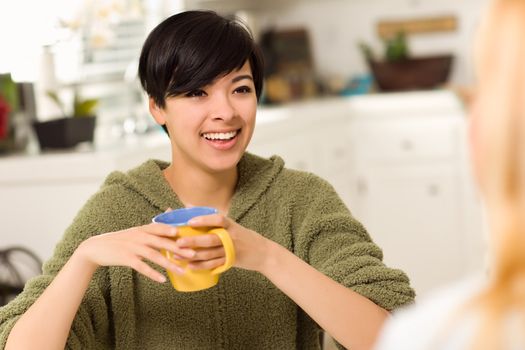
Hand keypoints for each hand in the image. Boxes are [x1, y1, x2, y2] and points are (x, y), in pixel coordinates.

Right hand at [75, 223, 195, 282]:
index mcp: (143, 229)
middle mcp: (139, 236)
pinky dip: (153, 273)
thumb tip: (171, 221)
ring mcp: (132, 247)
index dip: (175, 230)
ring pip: (155, 255)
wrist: (96, 248)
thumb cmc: (120, 240)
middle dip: (179, 248)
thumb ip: (153, 229)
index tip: (189, 234)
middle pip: (162, 242)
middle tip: (193, 254)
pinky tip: (162, 280)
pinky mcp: (126, 258)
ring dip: (169, 264)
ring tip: (182, 271)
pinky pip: (142, 267)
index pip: (161, 227)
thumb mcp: (136, 231)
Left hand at [175, 213, 270, 271]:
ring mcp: (231, 251)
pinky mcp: (230, 262)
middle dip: (193, 241)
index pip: (218, 220)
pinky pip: (214, 265)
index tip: (190, 221)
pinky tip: (190, 266)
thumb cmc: (244, 237)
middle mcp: (231, 237)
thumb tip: (191, 209)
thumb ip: (215, 221)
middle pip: (211, 239)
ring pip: (209, 254)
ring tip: (177, 256)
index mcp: (231, 226)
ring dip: (192, 256)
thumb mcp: (234, 226)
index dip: (204, 220)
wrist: (263, 253)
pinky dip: (201, 266)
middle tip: (179, 242)